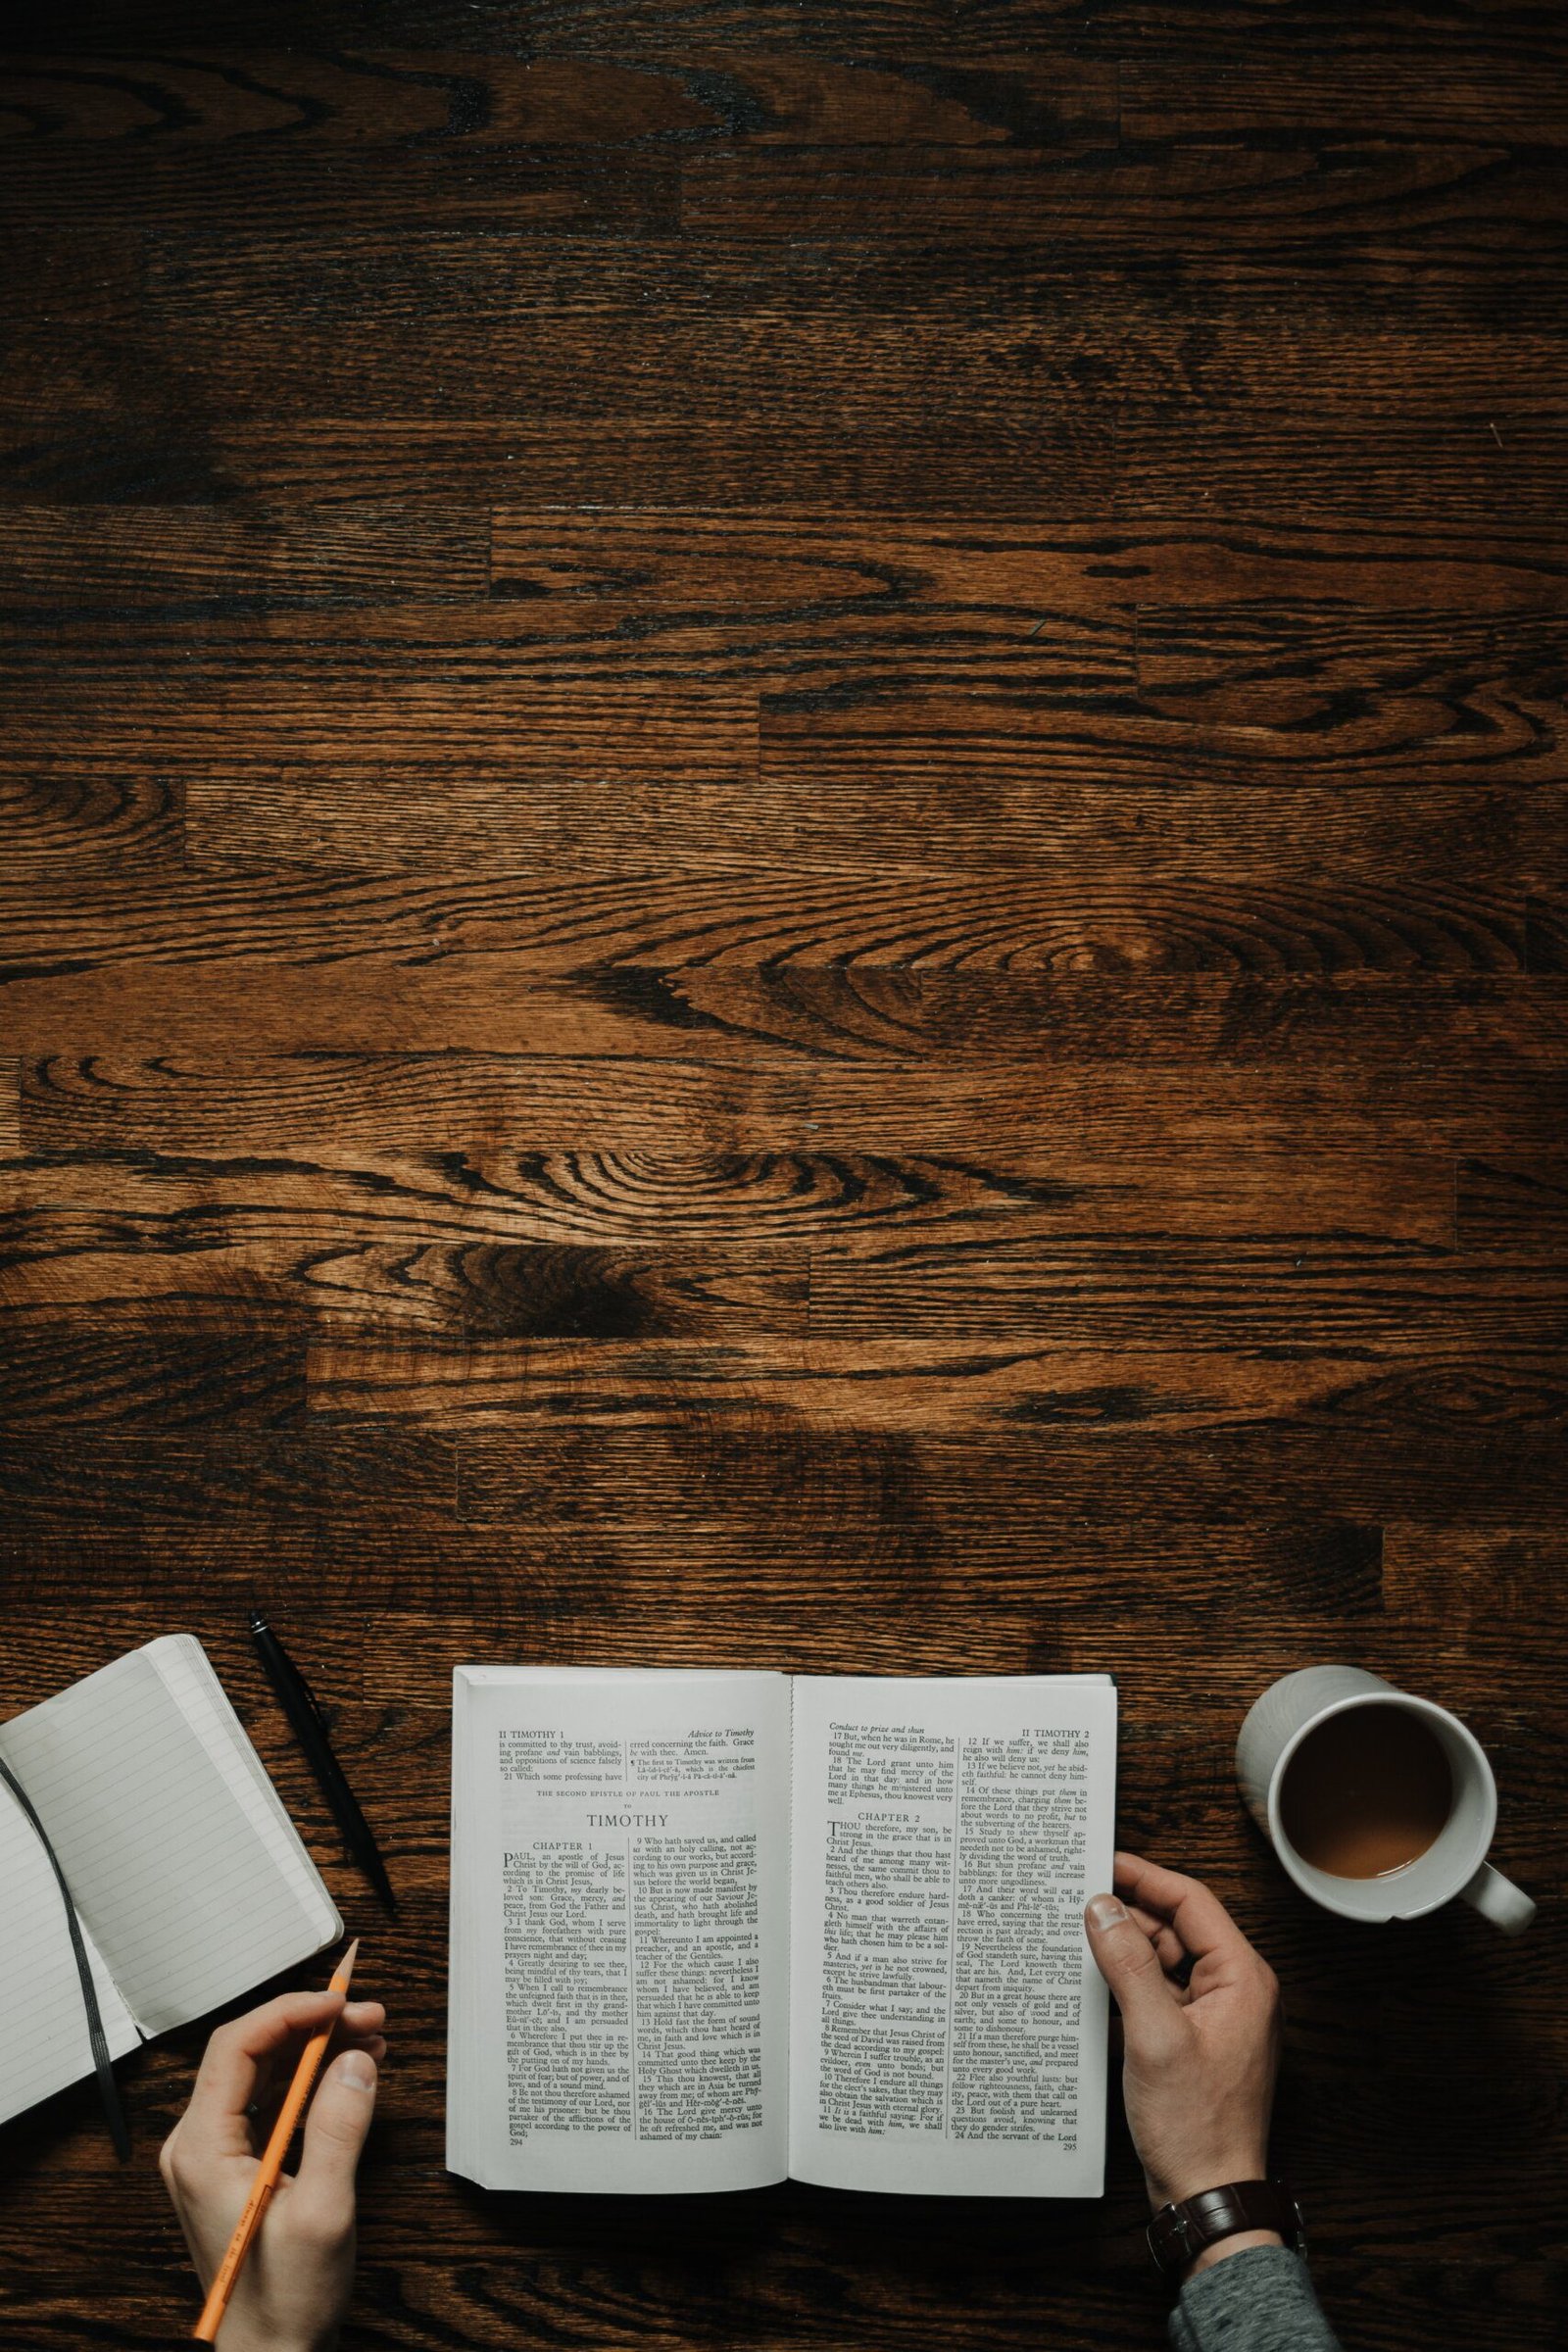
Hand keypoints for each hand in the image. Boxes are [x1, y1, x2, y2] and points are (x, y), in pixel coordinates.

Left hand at [160, 1988, 386, 2351]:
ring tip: (371, 2037)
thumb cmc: (285, 2301)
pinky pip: (269, 2102)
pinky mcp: (234, 2167)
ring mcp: (213, 2156)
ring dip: (316, 2048)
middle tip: (370, 2016)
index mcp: (201, 2150)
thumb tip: (355, 2060)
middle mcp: (197, 2146)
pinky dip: (311, 2080)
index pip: (236, 2047)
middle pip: (250, 2052)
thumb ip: (339, 2129)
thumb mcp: (323, 2212)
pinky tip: (351, 2072)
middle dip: (313, 2025)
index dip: (291, 2012)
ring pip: (263, 2073)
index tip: (340, 2002)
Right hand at [1085, 1852, 1281, 2273]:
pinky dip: (1129, 1983)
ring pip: (1166, 1960)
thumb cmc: (1195, 2127)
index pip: (1192, 1902)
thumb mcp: (1153, 2035)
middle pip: (1177, 1928)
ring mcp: (1216, 2018)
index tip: (1103, 1861)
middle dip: (1129, 1913)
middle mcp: (1236, 1991)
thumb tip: (1103, 1908)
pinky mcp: (1195, 2041)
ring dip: (1126, 1949)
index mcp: (1242, 1979)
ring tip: (1078, 1939)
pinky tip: (1094, 1982)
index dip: (1145, 1877)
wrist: (1208, 2196)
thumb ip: (1128, 1964)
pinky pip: (1161, 1993)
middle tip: (1078, 1900)